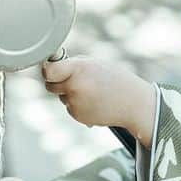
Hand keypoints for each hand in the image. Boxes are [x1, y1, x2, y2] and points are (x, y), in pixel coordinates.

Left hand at [42, 56, 156, 146]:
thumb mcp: (94, 64)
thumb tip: (51, 69)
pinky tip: (94, 102)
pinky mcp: (78, 116)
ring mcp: (75, 103)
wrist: (132, 103)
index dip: (47, 70)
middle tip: (72, 79)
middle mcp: (74, 87)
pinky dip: (79, 105)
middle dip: (57, 83)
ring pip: (62, 97)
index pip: (49, 71)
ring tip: (93, 92)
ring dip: (71, 94)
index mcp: (78, 69)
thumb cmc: (114, 79)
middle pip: (50, 86)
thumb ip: (73, 66)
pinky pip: (71, 108)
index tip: (50, 70)